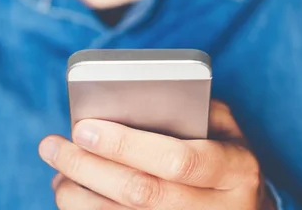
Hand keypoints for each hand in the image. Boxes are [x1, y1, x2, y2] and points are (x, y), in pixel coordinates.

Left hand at [39, 101, 275, 209]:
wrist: (247, 208)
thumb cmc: (228, 158)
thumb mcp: (228, 129)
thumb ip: (195, 110)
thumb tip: (138, 103)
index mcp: (236, 171)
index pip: (177, 160)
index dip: (127, 145)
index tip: (84, 127)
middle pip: (142, 193)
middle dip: (89, 168)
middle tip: (54, 146)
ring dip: (79, 197)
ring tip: (58, 171)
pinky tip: (73, 194)